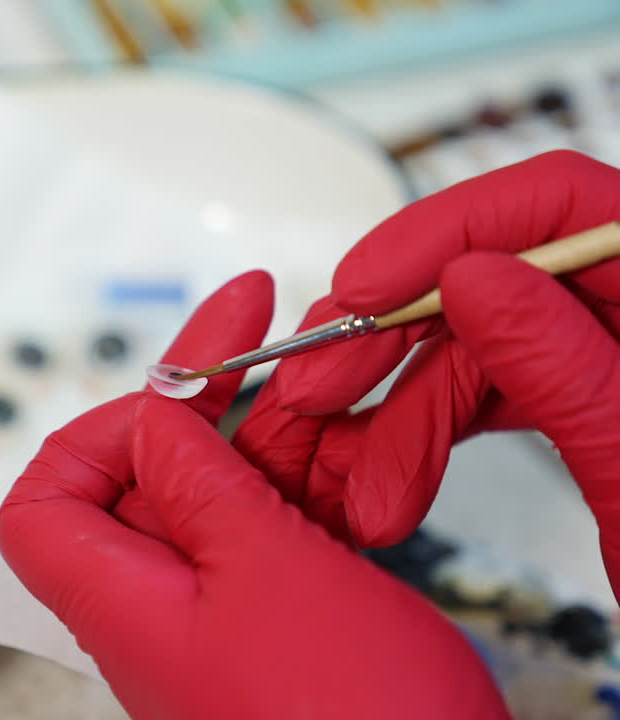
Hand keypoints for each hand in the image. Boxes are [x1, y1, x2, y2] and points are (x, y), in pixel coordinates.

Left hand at [0, 272, 507, 718]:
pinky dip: (317, 484)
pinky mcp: (285, 620)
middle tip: (261, 328)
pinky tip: (365, 451)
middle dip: (209, 402)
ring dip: (280, 434)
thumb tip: (153, 422)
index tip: (170, 384)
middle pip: (149, 476)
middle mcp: (161, 605)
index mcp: (121, 599)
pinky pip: (281, 529)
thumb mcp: (267, 571)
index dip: (94, 433)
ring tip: (336, 380)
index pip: (46, 501)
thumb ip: (200, 483)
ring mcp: (225, 612)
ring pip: (227, 493)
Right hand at [233, 150, 619, 596]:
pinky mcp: (582, 397)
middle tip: (320, 389)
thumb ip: (568, 370)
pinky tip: (392, 476)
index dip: (448, 228)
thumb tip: (474, 276)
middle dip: (393, 343)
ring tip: (366, 490)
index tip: (366, 289)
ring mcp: (610, 355)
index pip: (565, 203)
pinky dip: (427, 435)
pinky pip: (487, 391)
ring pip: (475, 345)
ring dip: (398, 417)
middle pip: (496, 276)